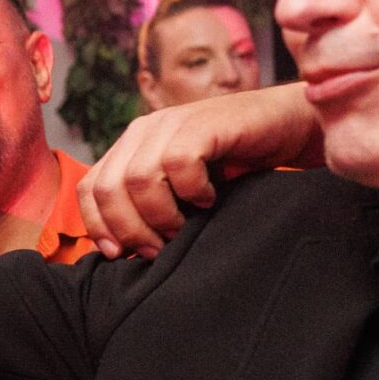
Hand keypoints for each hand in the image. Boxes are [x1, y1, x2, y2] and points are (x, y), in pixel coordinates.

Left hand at [78, 83, 322, 259]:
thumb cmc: (235, 164)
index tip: (120, 255)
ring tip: (185, 225)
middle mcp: (144, 132)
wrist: (288, 125)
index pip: (90, 188)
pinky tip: (210, 198)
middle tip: (158, 248)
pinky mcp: (201, 124)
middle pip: (108, 188)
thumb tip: (121, 251)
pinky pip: (178, 165)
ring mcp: (171, 124)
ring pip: (137, 180)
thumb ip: (150, 207)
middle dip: (129, 229)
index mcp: (131, 147)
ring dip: (160, 215)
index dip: (98, 226)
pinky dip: (192, 191)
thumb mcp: (182, 190)